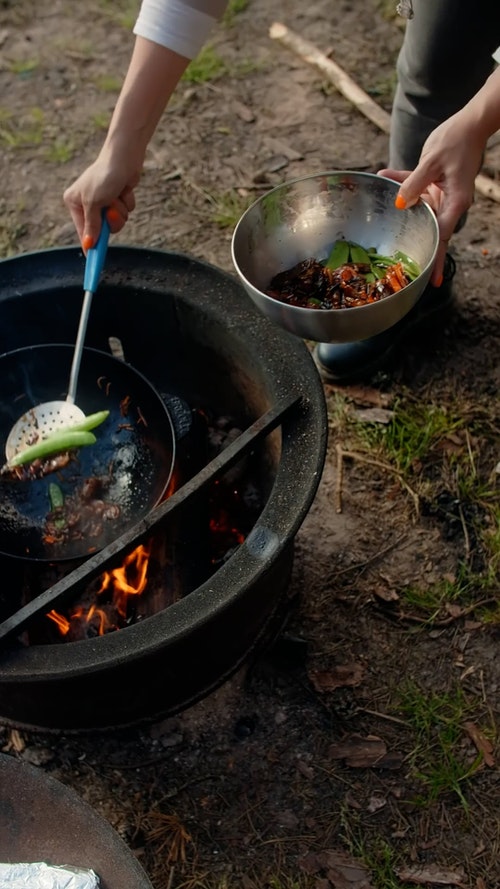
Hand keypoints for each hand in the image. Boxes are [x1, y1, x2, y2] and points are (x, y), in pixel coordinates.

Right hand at [63, 151, 138, 250]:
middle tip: (112, 211)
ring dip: (121, 212)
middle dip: (111, 221)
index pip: (83, 231)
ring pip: (117, 222)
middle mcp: (87, 203)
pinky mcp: (118, 198)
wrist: (124, 156)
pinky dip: (127, 203)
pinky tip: (124, 190)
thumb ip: (92, 226)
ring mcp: (104, 201)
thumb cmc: (105, 176)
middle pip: (102, 229)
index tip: (94, 260)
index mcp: (74, 202)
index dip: (91, 244)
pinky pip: (126, 212)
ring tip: (118, 196)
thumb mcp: (94, 203)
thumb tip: (88, 244)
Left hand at [379, 109, 484, 284]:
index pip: (442, 235)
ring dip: (401, 204)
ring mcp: (441, 193)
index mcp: (455, 202)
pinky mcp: (434, 182)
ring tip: (381, 207)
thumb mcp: (432, 162)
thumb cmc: (457, 141)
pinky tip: (383, 174)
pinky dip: (400, 182)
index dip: (434, 258)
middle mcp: (450, 202)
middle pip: (432, 231)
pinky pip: (414, 188)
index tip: (430, 279)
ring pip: (418, 208)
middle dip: (419, 248)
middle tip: (408, 274)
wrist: (470, 122)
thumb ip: (414, 184)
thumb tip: (400, 203)